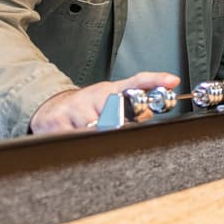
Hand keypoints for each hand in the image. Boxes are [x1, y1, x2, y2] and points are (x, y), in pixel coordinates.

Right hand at [29, 71, 180, 134]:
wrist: (51, 108)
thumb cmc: (85, 106)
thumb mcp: (110, 99)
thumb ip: (134, 104)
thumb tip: (156, 106)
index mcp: (110, 90)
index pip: (136, 82)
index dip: (155, 80)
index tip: (172, 81)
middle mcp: (93, 95)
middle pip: (116, 117)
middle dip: (117, 128)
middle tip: (111, 129)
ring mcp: (74, 108)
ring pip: (95, 131)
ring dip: (96, 138)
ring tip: (89, 133)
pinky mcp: (57, 122)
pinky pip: (75, 140)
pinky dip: (78, 144)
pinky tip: (74, 138)